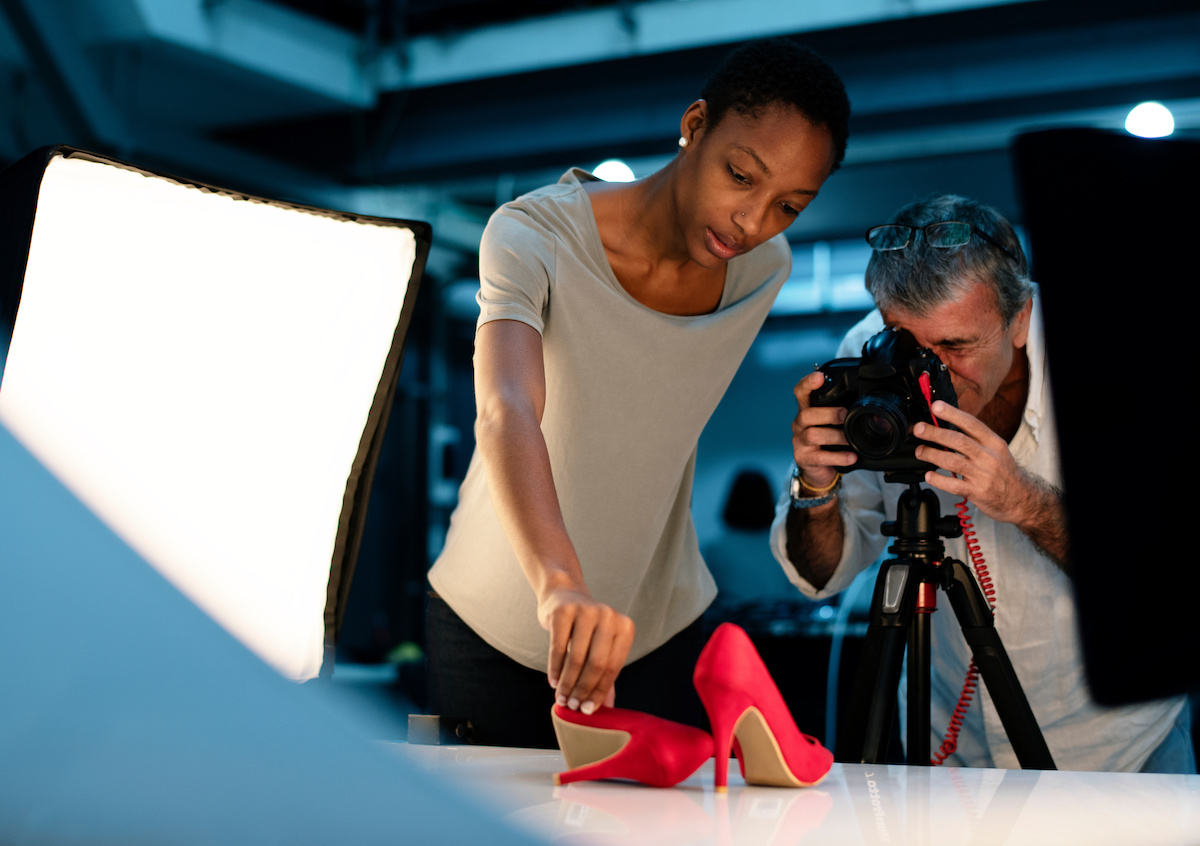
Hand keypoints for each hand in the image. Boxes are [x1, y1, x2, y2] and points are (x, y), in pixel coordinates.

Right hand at [538, 585, 633, 713]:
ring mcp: (586, 611)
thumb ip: (605, 674)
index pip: (613, 667)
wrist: (563, 595)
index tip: (588, 710)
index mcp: (624, 627)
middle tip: (573, 706)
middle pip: (596, 664)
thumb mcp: (600, 647)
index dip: (600, 692)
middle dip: (583, 690)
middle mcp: (609, 616)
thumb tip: (607, 709)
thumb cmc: (585, 628)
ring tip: (561, 698)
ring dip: (567, 683)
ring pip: (576, 658)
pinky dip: (555, 669)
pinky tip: (553, 682)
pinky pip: (558, 648)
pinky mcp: (564, 611)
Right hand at [791, 370, 857, 489]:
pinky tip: (851, 457)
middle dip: (829, 413)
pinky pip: (820, 457)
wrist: (818, 468)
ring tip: (851, 440)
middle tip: (846, 414)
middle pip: (807, 414)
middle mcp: (800, 423)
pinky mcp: (804, 458)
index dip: (808, 383)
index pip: (801, 392)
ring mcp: (800, 441)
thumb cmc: (828, 440)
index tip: (819, 376)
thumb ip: (842, 410)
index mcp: (807, 409)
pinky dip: (838, 457)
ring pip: (813, 434)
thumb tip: (871, 398)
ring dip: (836, 436)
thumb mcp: (832, 422)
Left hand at [912, 401, 1041, 524]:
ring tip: (920, 451)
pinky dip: (938, 479)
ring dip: (932, 454)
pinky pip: (953, 485)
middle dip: (935, 433)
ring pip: (953, 461)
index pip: (971, 423)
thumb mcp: (996, 450)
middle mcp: (988, 457)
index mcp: (993, 443)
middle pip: (958, 441)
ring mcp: (983, 475)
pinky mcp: (977, 492)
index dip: (952, 414)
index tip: (935, 407)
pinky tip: (929, 475)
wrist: (1021, 498)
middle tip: (919, 429)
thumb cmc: (1003, 472)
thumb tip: (947, 425)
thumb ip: (975, 439)